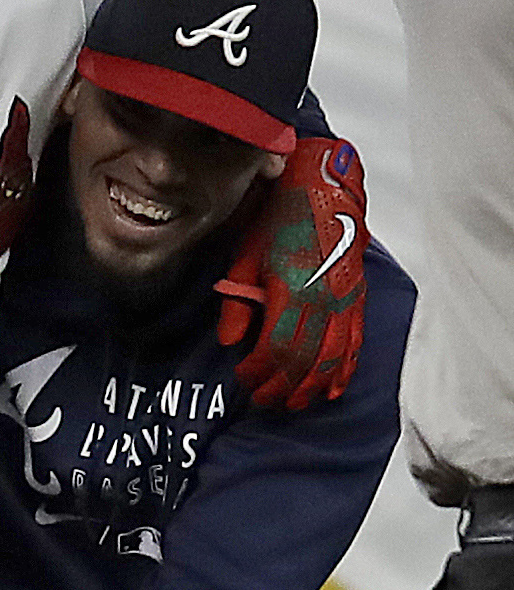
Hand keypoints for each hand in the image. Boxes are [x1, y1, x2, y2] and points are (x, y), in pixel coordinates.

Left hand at [214, 136, 367, 409]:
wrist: (323, 186)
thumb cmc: (278, 217)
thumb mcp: (246, 254)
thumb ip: (237, 300)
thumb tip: (230, 342)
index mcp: (294, 288)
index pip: (279, 347)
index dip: (261, 371)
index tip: (243, 379)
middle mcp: (326, 299)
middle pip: (306, 359)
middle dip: (283, 385)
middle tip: (263, 401)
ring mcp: (347, 300)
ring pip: (333, 357)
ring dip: (312, 385)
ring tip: (293, 403)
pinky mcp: (359, 296)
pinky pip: (356, 342)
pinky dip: (344, 369)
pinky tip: (333, 388)